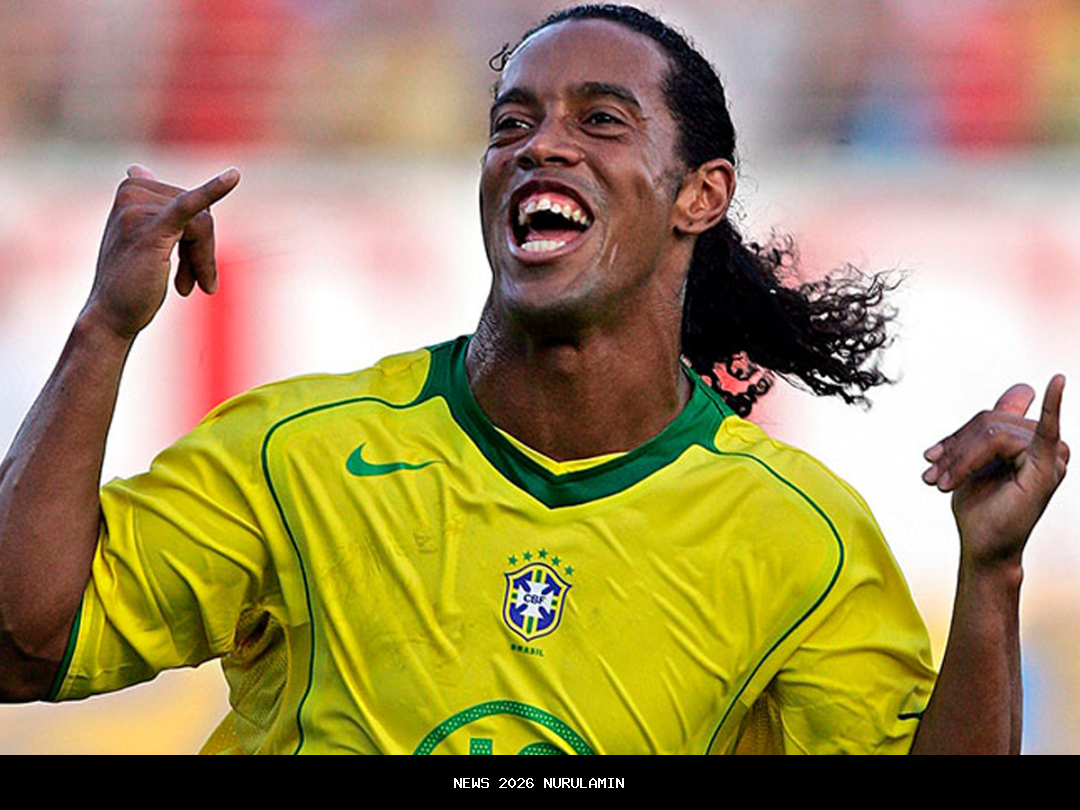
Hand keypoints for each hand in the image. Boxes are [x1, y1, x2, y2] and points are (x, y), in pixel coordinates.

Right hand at [83, 164, 240, 339]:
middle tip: (194, 281)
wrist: (111, 314)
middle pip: (202, 213)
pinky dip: (214, 190)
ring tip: (192, 285)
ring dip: (202, 261)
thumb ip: (146, 205)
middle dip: (202, 251)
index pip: (191, 201)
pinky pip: (189, 206)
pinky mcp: (152, 229)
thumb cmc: (130, 279)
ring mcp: (139, 209)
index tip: (187, 267)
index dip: (197, 238)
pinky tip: (233, 176)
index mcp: (132, 188)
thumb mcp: (139, 235)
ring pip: (204, 226)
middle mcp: (132, 192)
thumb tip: (138, 169)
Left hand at [922, 376, 1069, 567]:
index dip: (961, 433)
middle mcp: (1046, 445)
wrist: (982, 545)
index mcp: (1030, 440)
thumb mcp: (977, 461)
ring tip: (942, 483)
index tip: (933, 457)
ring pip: (991, 432)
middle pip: (989, 420)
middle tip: (931, 475)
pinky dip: (1052, 406)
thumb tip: (1023, 390)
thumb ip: (993, 428)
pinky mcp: (1044, 469)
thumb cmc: (981, 507)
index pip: (996, 412)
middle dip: (954, 448)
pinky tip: (1055, 383)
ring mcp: (1049, 457)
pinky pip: (1045, 431)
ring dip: (959, 458)